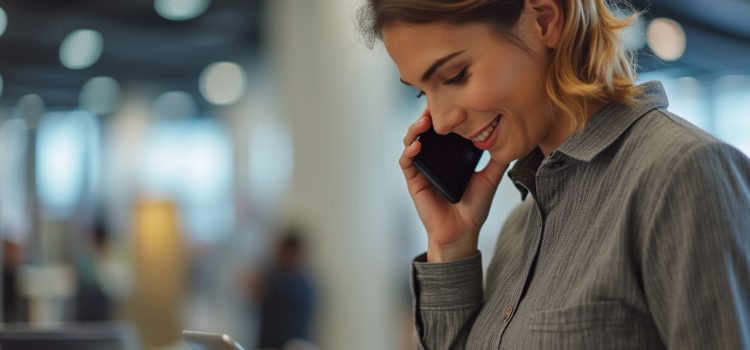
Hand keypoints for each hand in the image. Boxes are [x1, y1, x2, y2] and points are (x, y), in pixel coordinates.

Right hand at [400, 108, 508, 261]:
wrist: (462, 233)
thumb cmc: (473, 208)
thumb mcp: (489, 179)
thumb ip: (497, 160)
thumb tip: (511, 140)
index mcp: (449, 156)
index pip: (444, 130)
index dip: (445, 115)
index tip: (451, 101)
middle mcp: (434, 159)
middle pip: (425, 131)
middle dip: (427, 116)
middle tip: (434, 105)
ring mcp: (422, 168)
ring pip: (411, 141)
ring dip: (415, 129)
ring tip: (424, 121)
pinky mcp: (414, 181)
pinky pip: (406, 162)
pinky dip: (409, 151)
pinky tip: (417, 145)